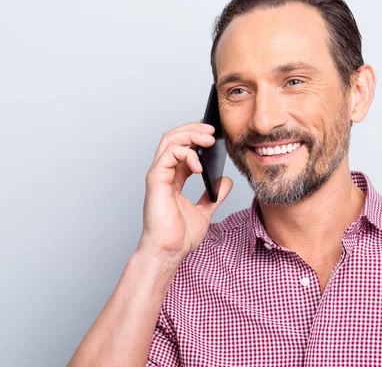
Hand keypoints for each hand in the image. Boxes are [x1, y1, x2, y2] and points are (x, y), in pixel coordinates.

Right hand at [139, 122, 232, 259]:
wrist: (170, 251)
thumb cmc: (179, 236)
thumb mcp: (205, 211)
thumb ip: (214, 195)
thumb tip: (226, 181)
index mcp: (174, 178)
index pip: (182, 147)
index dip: (196, 136)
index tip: (214, 134)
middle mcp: (164, 173)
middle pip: (174, 137)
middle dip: (193, 129)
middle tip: (212, 130)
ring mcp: (159, 175)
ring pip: (169, 140)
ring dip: (190, 135)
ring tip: (208, 140)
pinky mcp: (156, 180)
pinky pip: (168, 155)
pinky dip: (185, 153)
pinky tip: (199, 165)